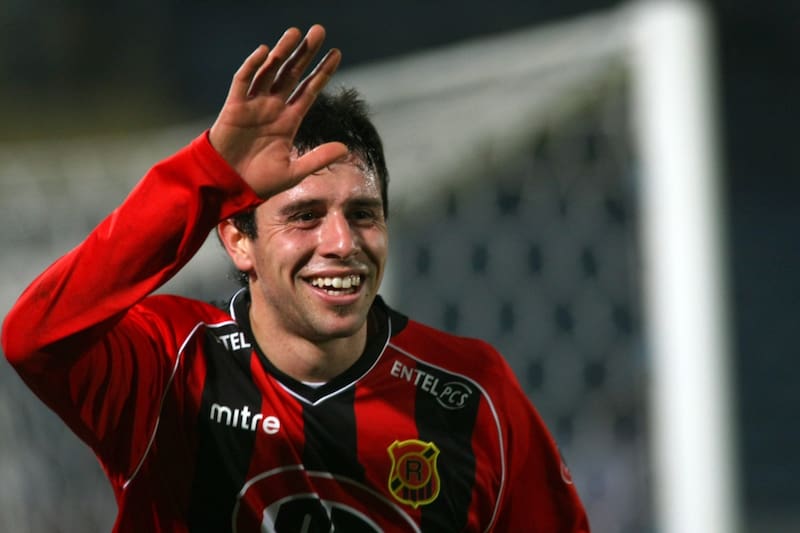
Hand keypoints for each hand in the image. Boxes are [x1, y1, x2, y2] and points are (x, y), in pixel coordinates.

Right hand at [209, 25, 346, 197]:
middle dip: (305, 53)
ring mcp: (254, 105)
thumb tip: (346, 148)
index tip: (337, 53)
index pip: (310, 90)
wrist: (228, 188)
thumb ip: (318, 158)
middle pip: (292, 74)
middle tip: (319, 31)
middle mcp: (273, 108)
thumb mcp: (293, 172)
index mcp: (288, 121)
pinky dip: (253, 66)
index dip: (322, 72)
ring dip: (282, 52)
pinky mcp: (234, 107)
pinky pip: (244, 81)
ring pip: (270, 71)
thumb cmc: (258, 182)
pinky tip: (266, 51)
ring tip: (295, 33)